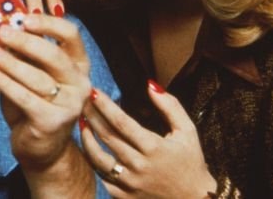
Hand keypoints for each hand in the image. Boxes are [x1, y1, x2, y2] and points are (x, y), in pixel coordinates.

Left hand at [0, 13, 90, 169]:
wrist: (41, 147)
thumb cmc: (34, 103)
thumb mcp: (32, 72)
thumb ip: (25, 52)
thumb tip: (5, 26)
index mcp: (79, 63)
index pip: (71, 34)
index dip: (48, 23)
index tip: (23, 18)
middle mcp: (80, 82)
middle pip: (54, 55)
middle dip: (25, 41)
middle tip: (1, 32)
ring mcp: (70, 104)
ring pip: (37, 77)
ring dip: (10, 62)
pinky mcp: (53, 121)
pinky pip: (25, 97)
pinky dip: (5, 83)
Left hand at [81, 84, 216, 197]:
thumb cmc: (191, 163)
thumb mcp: (187, 131)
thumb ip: (170, 106)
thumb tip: (150, 85)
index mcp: (154, 148)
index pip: (122, 122)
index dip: (105, 105)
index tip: (93, 92)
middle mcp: (139, 166)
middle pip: (107, 137)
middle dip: (91, 115)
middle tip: (81, 100)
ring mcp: (130, 183)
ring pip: (98, 158)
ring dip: (86, 138)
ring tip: (81, 122)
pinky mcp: (124, 197)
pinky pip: (101, 177)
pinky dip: (92, 161)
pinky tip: (88, 147)